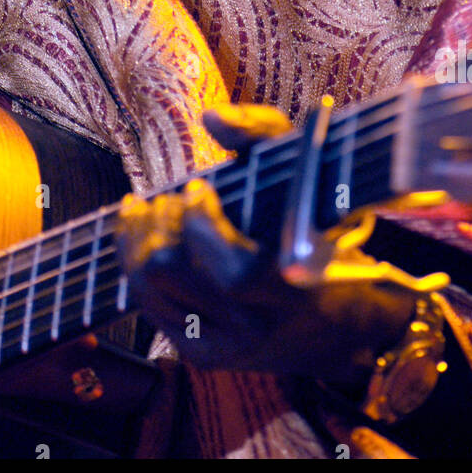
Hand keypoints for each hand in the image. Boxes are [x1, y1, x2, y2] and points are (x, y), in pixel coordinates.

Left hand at [115, 103, 415, 390]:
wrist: (337, 326)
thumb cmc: (319, 233)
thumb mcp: (308, 177)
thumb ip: (265, 134)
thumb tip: (213, 118)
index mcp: (293, 286)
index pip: (233, 271)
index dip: (201, 224)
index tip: (200, 187)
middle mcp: (255, 324)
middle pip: (169, 272)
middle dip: (160, 222)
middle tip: (174, 197)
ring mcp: (223, 345)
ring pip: (146, 288)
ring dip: (138, 238)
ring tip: (154, 209)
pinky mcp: (201, 354)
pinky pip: (145, 305)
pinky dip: (134, 262)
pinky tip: (143, 234)